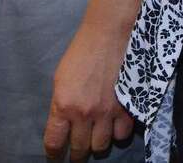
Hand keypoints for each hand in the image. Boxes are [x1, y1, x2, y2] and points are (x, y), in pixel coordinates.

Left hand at [43, 25, 134, 160]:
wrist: (110, 33)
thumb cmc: (82, 51)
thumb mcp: (61, 79)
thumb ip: (61, 105)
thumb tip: (64, 123)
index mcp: (64, 106)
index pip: (54, 143)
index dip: (54, 154)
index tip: (56, 156)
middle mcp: (85, 113)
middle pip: (79, 149)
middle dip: (77, 153)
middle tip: (78, 150)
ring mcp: (108, 111)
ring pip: (102, 145)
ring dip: (98, 143)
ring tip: (98, 136)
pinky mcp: (128, 105)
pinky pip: (123, 133)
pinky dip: (118, 132)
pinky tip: (116, 125)